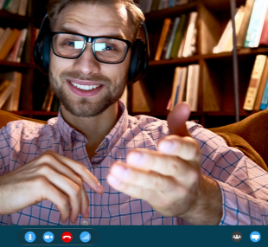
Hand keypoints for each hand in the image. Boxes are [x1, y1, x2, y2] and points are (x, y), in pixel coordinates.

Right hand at [0, 150, 103, 224]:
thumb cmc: (16, 188)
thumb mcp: (39, 176)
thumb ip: (56, 177)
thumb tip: (78, 188)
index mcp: (49, 156)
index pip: (78, 167)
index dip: (91, 180)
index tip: (99, 192)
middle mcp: (48, 160)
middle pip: (78, 181)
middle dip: (85, 200)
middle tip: (85, 215)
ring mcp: (44, 170)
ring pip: (74, 191)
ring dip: (77, 208)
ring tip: (72, 218)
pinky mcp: (40, 184)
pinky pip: (63, 200)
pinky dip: (66, 212)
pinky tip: (63, 218)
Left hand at [107, 103, 221, 223]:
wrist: (193, 199)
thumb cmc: (182, 162)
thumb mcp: (184, 142)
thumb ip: (179, 122)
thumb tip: (183, 104)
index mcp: (192, 155)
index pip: (188, 150)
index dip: (177, 146)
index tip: (162, 142)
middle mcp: (187, 173)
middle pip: (171, 167)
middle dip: (151, 161)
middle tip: (131, 155)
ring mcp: (175, 189)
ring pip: (156, 183)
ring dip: (134, 176)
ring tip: (115, 168)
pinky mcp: (161, 201)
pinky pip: (143, 194)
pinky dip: (127, 187)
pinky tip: (112, 179)